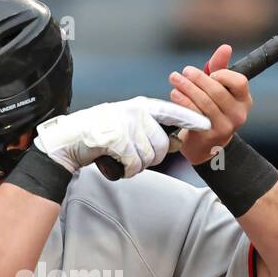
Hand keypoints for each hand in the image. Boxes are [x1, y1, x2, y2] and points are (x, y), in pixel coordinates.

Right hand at [32, 96, 209, 177]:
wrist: (70, 138)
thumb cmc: (101, 134)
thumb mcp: (128, 127)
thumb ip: (152, 133)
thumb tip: (178, 144)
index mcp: (141, 106)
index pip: (173, 112)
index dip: (191, 119)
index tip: (207, 124)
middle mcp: (136, 112)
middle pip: (161, 144)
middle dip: (152, 158)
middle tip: (135, 160)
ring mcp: (126, 124)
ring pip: (149, 156)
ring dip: (138, 166)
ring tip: (123, 160)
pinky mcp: (117, 139)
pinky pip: (134, 163)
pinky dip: (128, 170)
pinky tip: (118, 165)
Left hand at [166, 44, 252, 165]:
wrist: (206, 146)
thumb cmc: (212, 111)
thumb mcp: (219, 89)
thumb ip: (220, 68)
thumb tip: (225, 47)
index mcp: (244, 100)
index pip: (240, 82)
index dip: (223, 75)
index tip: (210, 73)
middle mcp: (238, 114)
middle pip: (218, 91)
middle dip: (198, 78)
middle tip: (184, 71)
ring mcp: (225, 127)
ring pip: (204, 102)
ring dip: (187, 88)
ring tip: (174, 79)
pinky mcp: (209, 135)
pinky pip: (195, 114)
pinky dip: (183, 102)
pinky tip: (174, 93)